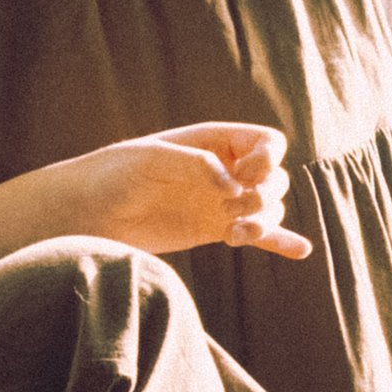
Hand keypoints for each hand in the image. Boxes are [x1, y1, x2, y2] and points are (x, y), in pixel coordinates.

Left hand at [74, 122, 310, 263]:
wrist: (90, 212)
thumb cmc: (115, 174)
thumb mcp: (152, 159)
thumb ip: (195, 165)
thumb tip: (232, 187)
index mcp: (214, 141)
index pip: (268, 143)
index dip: (267, 161)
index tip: (242, 176)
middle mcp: (225, 170)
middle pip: (276, 179)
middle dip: (265, 196)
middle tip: (232, 210)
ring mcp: (222, 201)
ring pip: (269, 209)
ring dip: (264, 222)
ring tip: (234, 235)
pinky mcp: (215, 230)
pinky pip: (258, 236)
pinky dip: (280, 242)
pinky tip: (301, 250)